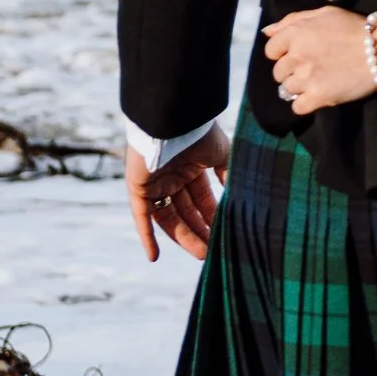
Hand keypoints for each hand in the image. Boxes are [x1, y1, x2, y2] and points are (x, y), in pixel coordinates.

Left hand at [126, 135, 226, 265]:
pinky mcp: (138, 188)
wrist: (172, 118)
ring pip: (169, 217)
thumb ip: (228, 174)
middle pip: (186, 211)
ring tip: (203, 254)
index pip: (201, 198)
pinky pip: (142, 216)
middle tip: (214, 250)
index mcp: (190, 167)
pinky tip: (153, 257)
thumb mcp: (221, 154)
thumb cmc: (198, 132)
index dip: (211, 216)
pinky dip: (146, 236)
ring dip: (184, 237)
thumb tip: (238, 194)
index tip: (224, 233)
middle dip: (200, 230)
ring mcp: (154, 183)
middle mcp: (171, 176)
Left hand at [264, 3, 376, 114]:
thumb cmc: (355, 28)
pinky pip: (297, 107)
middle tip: (313, 69)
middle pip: (278, 73)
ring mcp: (306, 77)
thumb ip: (292, 20)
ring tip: (319, 81)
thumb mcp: (324, 14)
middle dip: (292, 71)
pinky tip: (320, 95)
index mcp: (296, 33)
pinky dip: (307, 104)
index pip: (271, 51)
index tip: (300, 55)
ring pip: (287, 90)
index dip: (284, 54)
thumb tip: (267, 32)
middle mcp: (297, 55)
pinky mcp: (318, 96)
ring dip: (300, 88)